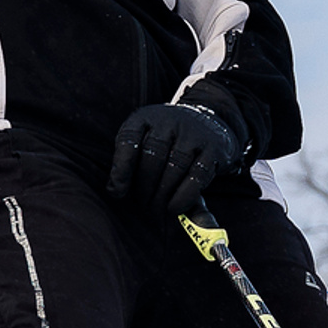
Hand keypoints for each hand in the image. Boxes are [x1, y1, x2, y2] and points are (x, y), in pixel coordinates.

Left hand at [107, 101, 241, 214]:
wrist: (208, 124)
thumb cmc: (167, 144)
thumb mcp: (145, 145)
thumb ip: (130, 166)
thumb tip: (113, 193)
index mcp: (145, 117)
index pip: (128, 140)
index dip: (121, 168)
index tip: (117, 192)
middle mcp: (169, 120)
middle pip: (152, 158)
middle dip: (145, 188)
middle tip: (143, 207)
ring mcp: (193, 132)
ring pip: (174, 168)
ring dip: (163, 195)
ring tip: (157, 211)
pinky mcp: (213, 148)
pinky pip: (197, 176)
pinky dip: (184, 196)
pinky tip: (174, 208)